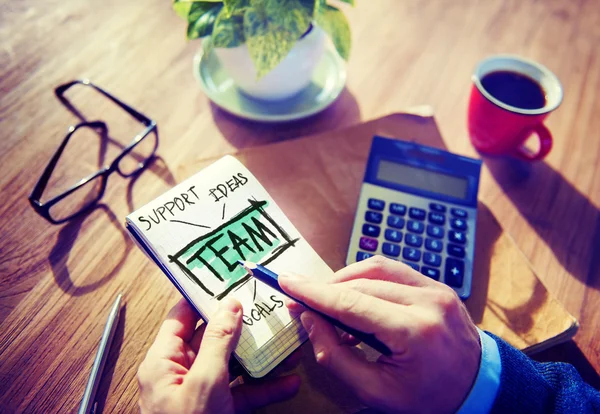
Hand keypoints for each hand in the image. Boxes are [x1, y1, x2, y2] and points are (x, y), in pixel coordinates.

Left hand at [137, 297, 300, 413]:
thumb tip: (229, 306)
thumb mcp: (205, 381)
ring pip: (232, 366)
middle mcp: (180, 373)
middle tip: (265, 308)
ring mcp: (200, 394)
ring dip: (260, 358)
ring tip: (285, 343)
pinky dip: (264, 388)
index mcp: (163, 361)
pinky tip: (288, 382)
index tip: (228, 281)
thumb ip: (218, 341)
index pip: (181, 316)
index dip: (204, 297)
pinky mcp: (218, 411)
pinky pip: (242, 393)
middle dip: (242, 327)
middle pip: (212, 339)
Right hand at [279, 256, 480, 413]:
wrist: (478, 388)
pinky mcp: (437, 284)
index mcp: (414, 333)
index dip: (313, 292)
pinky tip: (356, 297)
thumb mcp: (376, 392)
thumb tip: (309, 320)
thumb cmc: (428, 397)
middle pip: (360, 283)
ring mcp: (436, 288)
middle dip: (325, 290)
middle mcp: (427, 301)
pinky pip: (392, 270)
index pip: (351, 304)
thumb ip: (335, 357)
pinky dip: (367, 278)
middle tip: (302, 304)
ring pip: (375, 267)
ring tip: (329, 303)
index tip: (286, 282)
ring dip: (345, 280)